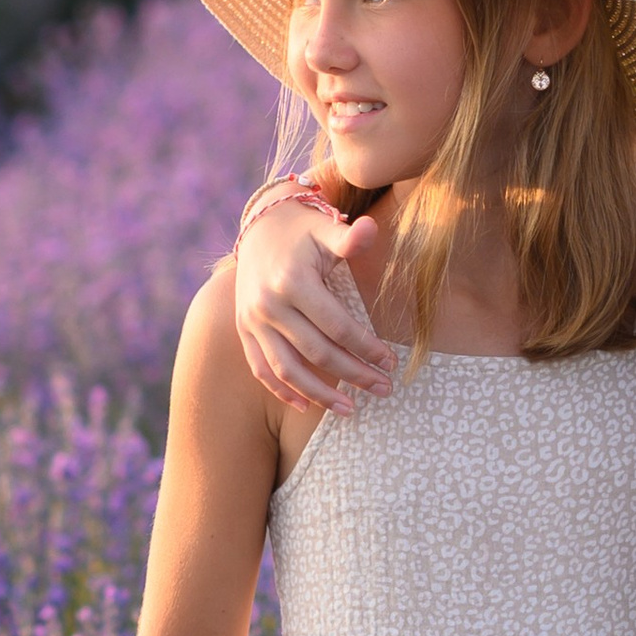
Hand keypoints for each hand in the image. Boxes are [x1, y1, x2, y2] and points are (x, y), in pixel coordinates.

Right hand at [231, 193, 393, 413]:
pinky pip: (262, 369)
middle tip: (384, 389)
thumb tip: (370, 229)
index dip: (366, 348)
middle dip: (354, 375)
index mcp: (292, 281)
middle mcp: (268, 305)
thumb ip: (349, 237)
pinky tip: (307, 406)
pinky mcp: (243, 330)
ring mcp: (252, 320)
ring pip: (287, 370)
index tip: (392, 363)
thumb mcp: (326, 228)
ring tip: (351, 410)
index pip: (337, 326)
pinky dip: (283, 391)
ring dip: (320, 395)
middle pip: (317, 352)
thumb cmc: (304, 229)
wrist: (260, 226)